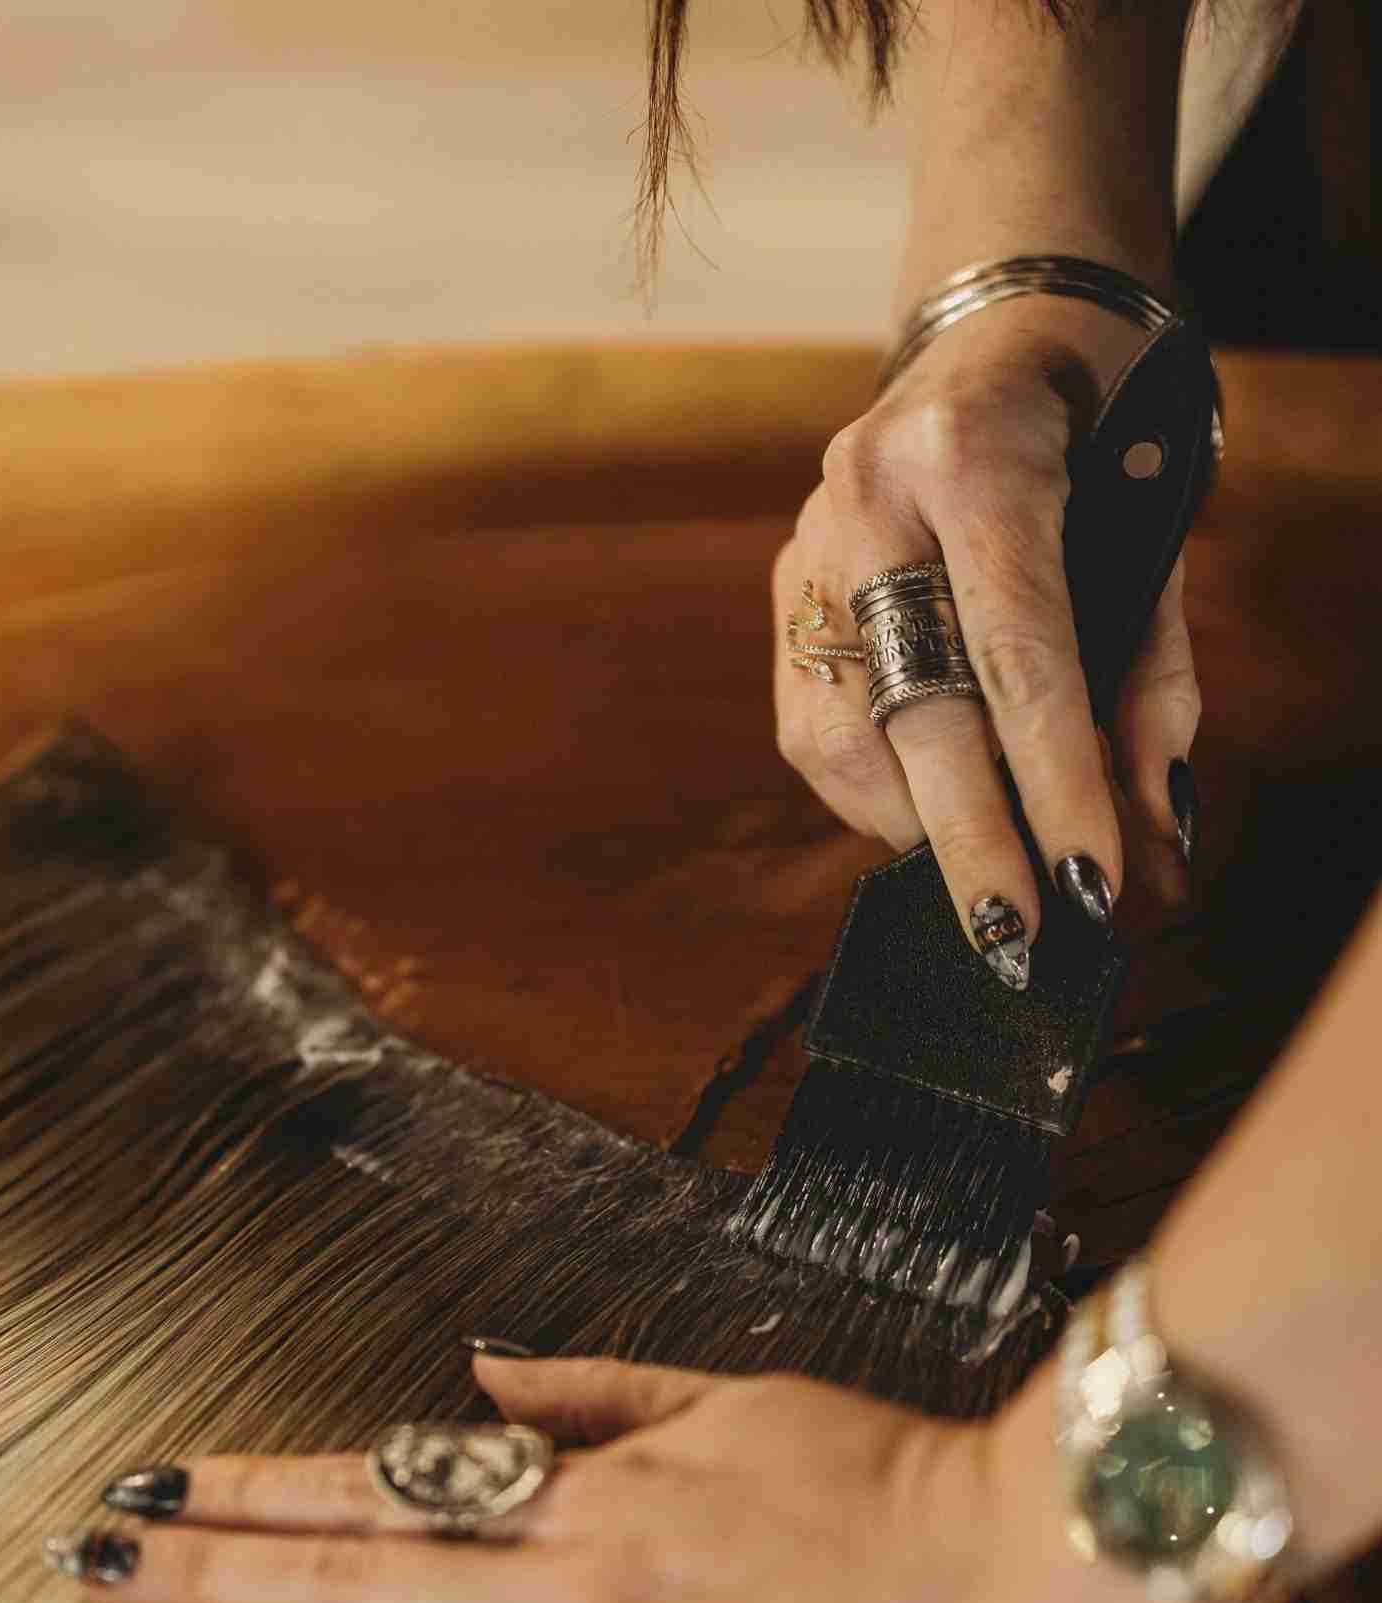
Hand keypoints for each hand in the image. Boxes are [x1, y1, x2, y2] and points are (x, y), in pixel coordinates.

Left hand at [52, 1345, 1243, 1602]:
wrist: (1028, 1579)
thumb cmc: (898, 1477)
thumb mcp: (741, 1396)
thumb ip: (601, 1392)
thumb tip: (480, 1372)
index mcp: (587, 1488)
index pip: (376, 1479)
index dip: (250, 1483)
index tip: (148, 1480)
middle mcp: (566, 1582)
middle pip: (342, 1572)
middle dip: (198, 1570)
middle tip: (80, 1566)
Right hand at [773, 295, 1197, 983]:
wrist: (1006, 319)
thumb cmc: (1106, 430)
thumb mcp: (1158, 535)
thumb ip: (1151, 683)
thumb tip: (1153, 836)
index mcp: (976, 456)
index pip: (1019, 653)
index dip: (1056, 785)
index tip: (1094, 888)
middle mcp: (868, 495)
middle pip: (918, 711)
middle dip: (974, 844)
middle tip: (1019, 944)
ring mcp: (809, 540)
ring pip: (845, 736)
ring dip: (918, 829)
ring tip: (988, 878)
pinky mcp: (783, 584)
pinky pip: (815, 729)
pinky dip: (879, 794)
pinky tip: (933, 816)